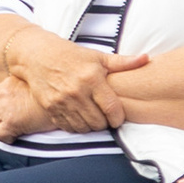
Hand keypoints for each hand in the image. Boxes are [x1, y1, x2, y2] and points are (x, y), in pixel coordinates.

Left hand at [0, 75, 54, 142]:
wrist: (63, 99)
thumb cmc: (54, 93)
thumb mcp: (34, 84)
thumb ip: (20, 89)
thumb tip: (20, 98)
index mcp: (6, 85)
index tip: (0, 115)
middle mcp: (1, 96)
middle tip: (4, 127)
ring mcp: (4, 109)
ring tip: (10, 132)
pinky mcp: (11, 122)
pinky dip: (5, 139)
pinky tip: (15, 137)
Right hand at [1, 24, 146, 134]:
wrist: (36, 55)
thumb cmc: (71, 55)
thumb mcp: (97, 56)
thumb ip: (123, 62)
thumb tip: (147, 59)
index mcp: (92, 78)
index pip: (112, 108)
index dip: (118, 118)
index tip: (118, 118)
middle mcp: (76, 91)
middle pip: (98, 122)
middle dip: (105, 124)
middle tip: (105, 119)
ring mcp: (61, 100)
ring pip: (83, 127)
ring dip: (90, 127)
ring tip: (92, 119)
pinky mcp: (50, 106)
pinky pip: (67, 126)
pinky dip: (75, 127)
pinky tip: (78, 119)